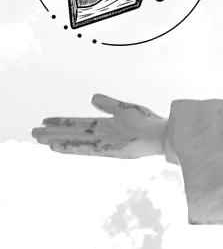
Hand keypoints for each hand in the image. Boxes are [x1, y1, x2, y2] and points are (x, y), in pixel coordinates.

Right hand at [31, 94, 166, 157]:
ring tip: (39, 140)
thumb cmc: (149, 121)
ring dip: (57, 140)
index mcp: (106, 124)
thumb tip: (91, 97)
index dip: (62, 122)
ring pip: (76, 141)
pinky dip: (71, 147)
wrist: (163, 133)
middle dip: (53, 132)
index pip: (79, 123)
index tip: (45, 120)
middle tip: (33, 133)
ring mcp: (105, 143)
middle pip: (73, 133)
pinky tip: (57, 146)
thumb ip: (108, 104)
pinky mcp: (110, 150)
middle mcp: (103, 135)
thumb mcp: (124, 109)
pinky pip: (86, 149)